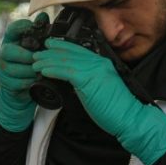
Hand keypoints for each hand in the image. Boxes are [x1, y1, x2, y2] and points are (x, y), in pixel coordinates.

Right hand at [0, 13, 47, 131]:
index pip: (12, 29)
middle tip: (39, 58)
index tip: (35, 30)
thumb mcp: (34, 47)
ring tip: (41, 70)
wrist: (20, 89)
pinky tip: (38, 80)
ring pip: (14, 69)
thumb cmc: (29, 63)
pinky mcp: (4, 83)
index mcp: (9, 40)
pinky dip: (30, 81)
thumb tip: (43, 16)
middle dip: (27, 55)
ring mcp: (0, 68)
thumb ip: (38, 32)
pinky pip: (18, 82)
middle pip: (9, 51)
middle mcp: (1, 53)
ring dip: (31, 71)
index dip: (23, 27)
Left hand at [31, 39, 165, 164]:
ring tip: (35, 62)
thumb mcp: (100, 89)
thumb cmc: (116, 108)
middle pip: (70, 52)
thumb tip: (71, 80)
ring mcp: (95, 69)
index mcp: (102, 63)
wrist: (129, 117)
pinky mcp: (89, 79)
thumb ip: (88, 80)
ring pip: (66, 60)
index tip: (50, 46)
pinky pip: (66, 71)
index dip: (63, 47)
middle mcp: (99, 63)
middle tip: (37, 52)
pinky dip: (53, 69)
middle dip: (51, 51)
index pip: (79, 50)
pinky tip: (43, 70)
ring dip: (48, 60)